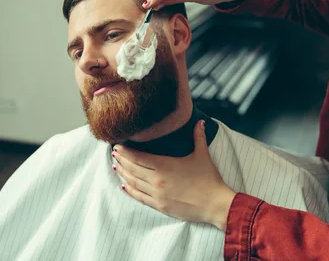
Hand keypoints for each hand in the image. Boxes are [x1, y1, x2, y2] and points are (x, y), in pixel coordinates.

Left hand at [112, 120, 236, 230]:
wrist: (214, 204)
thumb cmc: (209, 179)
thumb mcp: (202, 155)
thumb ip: (199, 137)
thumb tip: (200, 122)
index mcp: (165, 165)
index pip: (138, 157)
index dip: (126, 152)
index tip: (117, 146)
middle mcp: (157, 180)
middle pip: (132, 168)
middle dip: (121, 160)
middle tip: (113, 153)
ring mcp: (157, 194)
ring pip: (133, 182)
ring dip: (122, 174)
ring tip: (115, 166)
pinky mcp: (160, 206)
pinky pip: (140, 197)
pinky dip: (130, 190)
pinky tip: (124, 186)